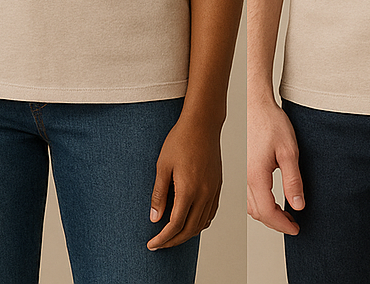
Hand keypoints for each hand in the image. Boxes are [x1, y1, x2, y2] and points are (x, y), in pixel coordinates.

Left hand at [147, 112, 222, 249]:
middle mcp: (205, 192)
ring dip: (188, 234)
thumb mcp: (162, 167)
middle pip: (190, 228)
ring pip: (203, 222)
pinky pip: (212, 211)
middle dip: (173, 241)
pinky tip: (191, 221)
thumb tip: (155, 218)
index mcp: (189, 189)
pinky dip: (201, 222)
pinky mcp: (218, 184)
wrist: (203, 124)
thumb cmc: (180, 141)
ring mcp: (214, 189)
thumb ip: (159, 194)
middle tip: (159, 245)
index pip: (175, 224)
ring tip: (172, 236)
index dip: (162, 238)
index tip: (151, 244)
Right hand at [246, 97, 303, 235]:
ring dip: (268, 215)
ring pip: (252, 206)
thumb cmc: (272, 124)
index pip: (268, 212)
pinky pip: (249, 196)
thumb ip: (293, 181)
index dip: (282, 225)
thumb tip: (298, 205)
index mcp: (256, 177)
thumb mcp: (290, 152)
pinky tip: (274, 201)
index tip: (296, 229)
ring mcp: (242, 175)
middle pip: (258, 213)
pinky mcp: (243, 169)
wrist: (254, 106)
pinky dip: (261, 205)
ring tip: (287, 215)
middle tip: (294, 225)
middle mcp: (245, 179)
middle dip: (276, 223)